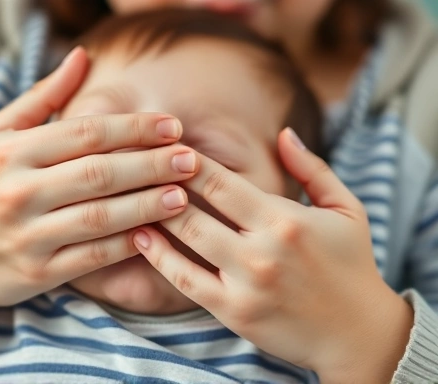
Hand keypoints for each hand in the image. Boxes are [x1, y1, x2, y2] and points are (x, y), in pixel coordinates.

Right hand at [0, 47, 197, 338]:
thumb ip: (42, 98)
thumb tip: (81, 56)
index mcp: (11, 152)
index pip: (86, 133)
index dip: (134, 128)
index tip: (172, 126)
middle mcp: (18, 192)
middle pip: (100, 173)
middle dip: (152, 164)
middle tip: (190, 159)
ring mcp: (28, 236)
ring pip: (101, 217)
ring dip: (147, 205)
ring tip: (183, 195)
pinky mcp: (38, 272)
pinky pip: (92, 258)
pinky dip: (126, 245)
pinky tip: (155, 234)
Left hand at [133, 128, 412, 382]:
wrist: (356, 333)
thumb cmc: (351, 265)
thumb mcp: (346, 209)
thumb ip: (312, 169)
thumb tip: (284, 133)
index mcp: (285, 219)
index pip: (221, 181)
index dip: (188, 162)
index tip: (166, 147)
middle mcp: (261, 250)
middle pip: (194, 207)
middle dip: (162, 183)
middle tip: (137, 167)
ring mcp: (244, 283)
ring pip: (185, 240)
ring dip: (154, 215)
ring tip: (130, 196)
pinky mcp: (233, 312)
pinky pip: (185, 280)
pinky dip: (159, 258)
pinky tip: (141, 237)